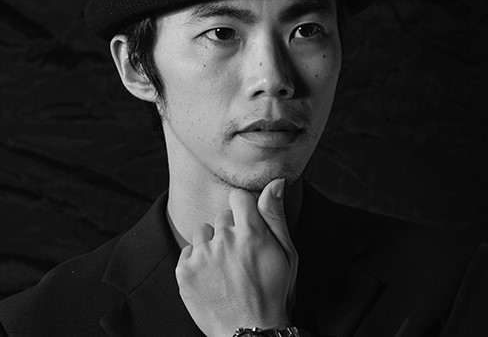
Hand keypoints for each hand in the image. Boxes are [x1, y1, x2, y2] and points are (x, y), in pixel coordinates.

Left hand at [175, 178, 297, 336]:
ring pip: (202, 231)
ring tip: (224, 267)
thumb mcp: (286, 253)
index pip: (238, 196)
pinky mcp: (184, 272)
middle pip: (221, 216)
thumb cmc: (274, 292)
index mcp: (251, 233)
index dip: (243, 208)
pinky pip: (187, 251)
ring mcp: (202, 257)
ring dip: (211, 244)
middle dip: (230, 230)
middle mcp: (224, 240)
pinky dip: (196, 261)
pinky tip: (210, 277)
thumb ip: (275, 214)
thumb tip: (275, 182)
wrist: (251, 333)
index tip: (247, 223)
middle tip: (240, 255)